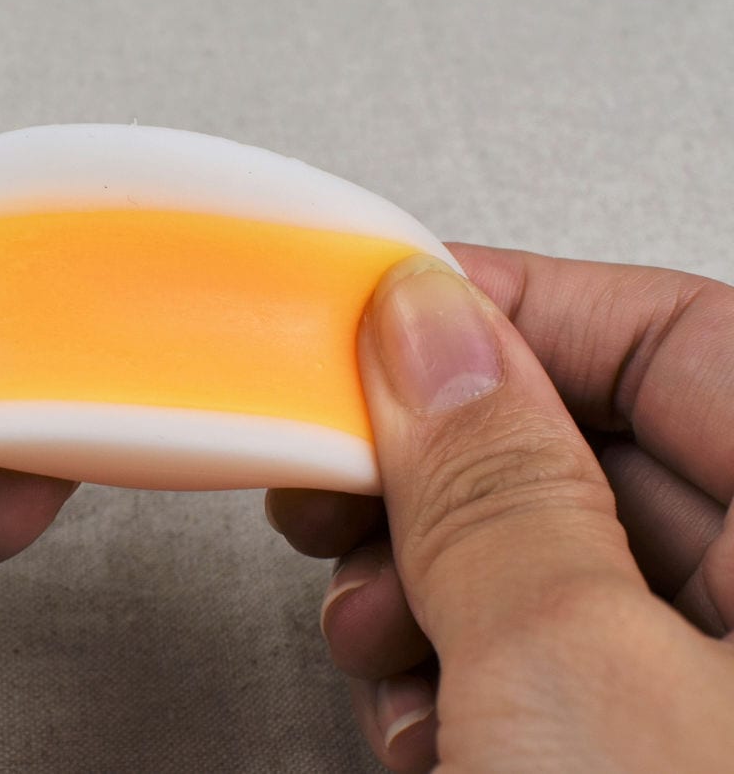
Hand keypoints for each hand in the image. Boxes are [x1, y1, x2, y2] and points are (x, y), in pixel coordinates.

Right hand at [266, 247, 733, 770]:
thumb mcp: (573, 673)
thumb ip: (494, 487)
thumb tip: (423, 331)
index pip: (680, 340)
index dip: (520, 305)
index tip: (378, 308)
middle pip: (586, 455)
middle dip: (435, 473)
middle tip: (337, 472)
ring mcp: (703, 697)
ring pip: (532, 562)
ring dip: (416, 588)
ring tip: (372, 632)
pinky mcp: (626, 748)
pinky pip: (524, 663)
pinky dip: (441, 676)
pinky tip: (417, 723)